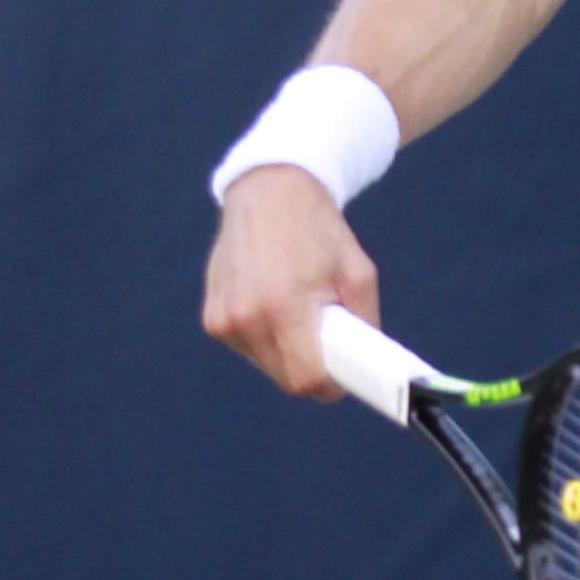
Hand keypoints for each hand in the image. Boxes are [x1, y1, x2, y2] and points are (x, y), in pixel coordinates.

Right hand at [203, 166, 380, 397]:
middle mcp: (246, 315)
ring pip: (268, 366)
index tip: (343, 377)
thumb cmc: (319, 232)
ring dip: (289, 353)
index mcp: (284, 304)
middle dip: (312, 368)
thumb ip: (365, 325)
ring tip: (299, 313)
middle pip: (287, 378)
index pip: (306, 378)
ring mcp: (223, 319)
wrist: (269, 194)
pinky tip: (274, 305)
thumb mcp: (358, 273)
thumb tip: (367, 368)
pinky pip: (249, 348)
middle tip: (328, 340)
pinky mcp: (211, 318)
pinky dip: (267, 339)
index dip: (330, 385)